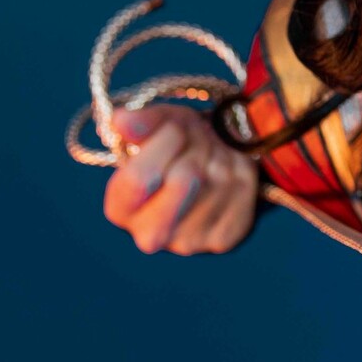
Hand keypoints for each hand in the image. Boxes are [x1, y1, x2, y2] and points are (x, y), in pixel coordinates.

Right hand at [102, 104, 259, 255]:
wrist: (212, 162)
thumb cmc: (179, 145)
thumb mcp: (160, 125)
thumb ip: (141, 123)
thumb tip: (121, 121)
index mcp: (121, 207)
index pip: (138, 179)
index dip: (160, 146)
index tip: (173, 128)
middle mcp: (149, 234)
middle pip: (183, 180)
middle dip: (194, 150)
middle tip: (195, 140)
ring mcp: (188, 240)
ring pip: (217, 179)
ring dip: (219, 153)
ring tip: (211, 151)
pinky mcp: (223, 238)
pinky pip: (240, 189)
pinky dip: (239, 167)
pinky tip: (228, 167)